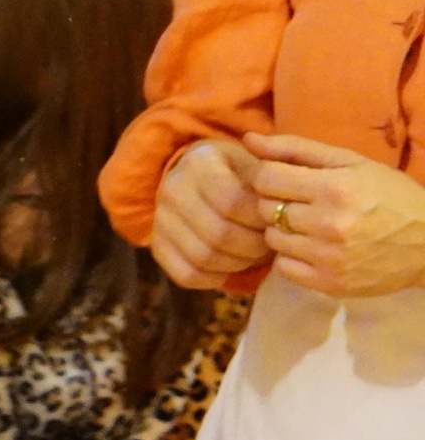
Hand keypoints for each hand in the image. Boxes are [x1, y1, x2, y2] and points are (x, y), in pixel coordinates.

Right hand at [152, 138, 270, 288]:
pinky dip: (213, 278)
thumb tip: (281, 197)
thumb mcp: (256, 161)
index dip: (259, 219)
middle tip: (269, 243)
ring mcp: (160, 220)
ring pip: (204, 257)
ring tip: (253, 254)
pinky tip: (229, 269)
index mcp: (199, 162)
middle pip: (218, 233)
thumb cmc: (239, 170)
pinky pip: (186, 274)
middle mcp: (172, 189)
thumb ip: (273, 174)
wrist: (198, 178)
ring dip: (237, 263)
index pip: (232, 201)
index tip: (277, 221)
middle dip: (253, 245)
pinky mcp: (157, 246)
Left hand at [245, 132, 424, 299]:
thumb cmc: (389, 194)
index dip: (269, 177)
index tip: (284, 180)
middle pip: (266, 210)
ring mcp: (327, 257)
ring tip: (309, 224)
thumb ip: (297, 149)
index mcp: (335, 188)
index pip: (266, 179)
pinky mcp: (327, 283)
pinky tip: (313, 247)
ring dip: (283, 230)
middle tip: (300, 203)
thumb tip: (249, 140)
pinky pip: (282, 267)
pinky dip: (292, 256)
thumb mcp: (352, 162)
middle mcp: (328, 224)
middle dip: (276, 202)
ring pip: (271, 239)